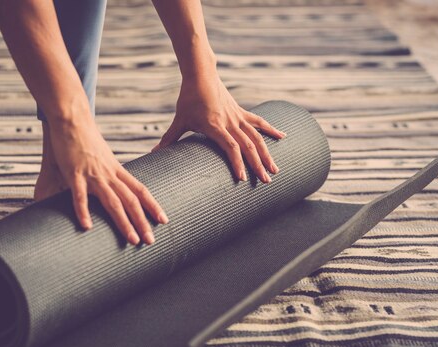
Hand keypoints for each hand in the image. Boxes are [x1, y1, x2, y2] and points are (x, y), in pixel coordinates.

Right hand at [35, 110, 167, 244]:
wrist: (72, 118)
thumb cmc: (85, 138)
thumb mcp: (103, 156)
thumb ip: (108, 172)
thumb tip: (112, 186)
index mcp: (117, 169)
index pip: (140, 190)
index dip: (153, 206)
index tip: (164, 220)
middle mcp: (109, 173)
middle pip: (131, 200)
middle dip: (142, 222)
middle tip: (150, 241)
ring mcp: (93, 174)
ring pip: (113, 201)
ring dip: (124, 222)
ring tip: (132, 240)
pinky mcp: (74, 173)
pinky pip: (80, 195)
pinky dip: (83, 211)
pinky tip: (87, 227)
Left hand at [153, 75, 285, 182]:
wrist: (201, 74)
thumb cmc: (188, 98)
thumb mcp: (179, 120)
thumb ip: (169, 138)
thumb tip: (153, 153)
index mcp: (214, 126)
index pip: (230, 147)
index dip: (237, 163)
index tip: (241, 179)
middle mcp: (229, 122)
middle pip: (248, 146)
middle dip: (257, 165)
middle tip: (265, 182)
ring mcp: (237, 117)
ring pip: (256, 137)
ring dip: (267, 154)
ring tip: (275, 171)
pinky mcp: (241, 112)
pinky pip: (258, 122)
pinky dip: (271, 130)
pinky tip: (283, 137)